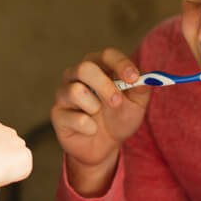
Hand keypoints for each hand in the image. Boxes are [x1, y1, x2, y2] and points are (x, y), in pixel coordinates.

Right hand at [50, 47, 150, 181]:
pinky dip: (89, 127)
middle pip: (85, 68)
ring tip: (100, 117)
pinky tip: (91, 130)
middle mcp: (77, 75)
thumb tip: (143, 80)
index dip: (121, 64)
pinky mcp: (57, 113)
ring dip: (95, 107)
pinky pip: (73, 118)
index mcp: (99, 66)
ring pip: (75, 91)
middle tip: (117, 102)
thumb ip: (141, 89)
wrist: (104, 145)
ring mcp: (64, 93)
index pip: (107, 55)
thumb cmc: (119, 118)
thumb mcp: (137, 104)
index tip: (134, 78)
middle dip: (104, 85)